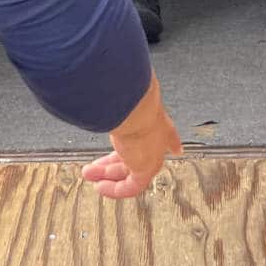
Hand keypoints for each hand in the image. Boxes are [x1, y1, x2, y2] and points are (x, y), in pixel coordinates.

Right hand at [82, 75, 181, 199]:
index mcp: (157, 119)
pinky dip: (114, 189)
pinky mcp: (145, 169)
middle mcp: (156, 139)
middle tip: (97, 166)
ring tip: (89, 174)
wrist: (135, 105)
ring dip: (106, 174)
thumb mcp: (124, 95)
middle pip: (135, 155)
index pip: (168, 133)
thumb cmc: (129, 96)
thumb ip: (116, 92)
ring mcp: (152, 155)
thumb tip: (102, 76)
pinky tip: (100, 186)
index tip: (177, 148)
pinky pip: (129, 187)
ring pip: (128, 171)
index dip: (171, 141)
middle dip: (112, 162)